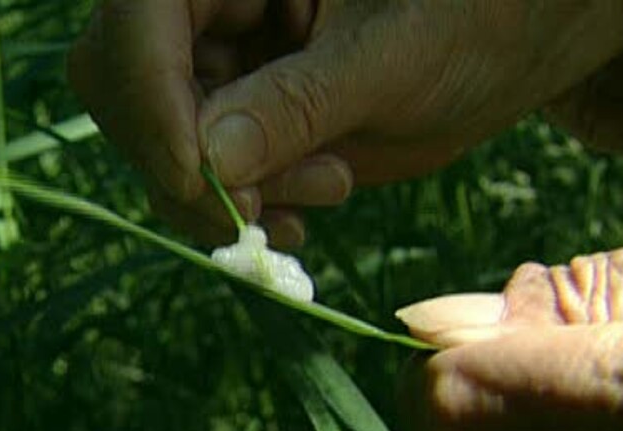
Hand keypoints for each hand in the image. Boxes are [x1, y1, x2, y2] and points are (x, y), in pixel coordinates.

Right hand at [69, 1, 622, 246]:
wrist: (498, 50)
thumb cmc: (466, 21)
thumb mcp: (390, 59)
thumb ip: (299, 104)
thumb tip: (208, 163)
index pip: (140, 15)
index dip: (150, 97)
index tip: (195, 178)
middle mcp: (208, 6)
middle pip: (124, 85)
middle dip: (182, 160)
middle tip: (252, 213)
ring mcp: (214, 64)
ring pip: (157, 144)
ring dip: (224, 195)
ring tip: (325, 187)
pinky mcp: (231, 121)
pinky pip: (197, 180)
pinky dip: (237, 213)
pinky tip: (300, 217)